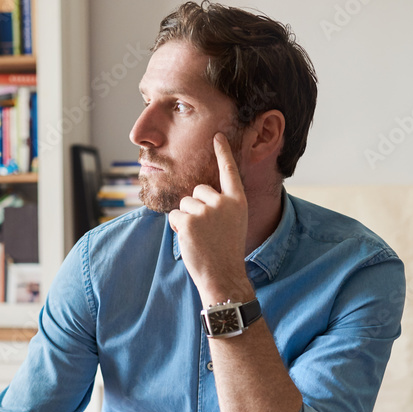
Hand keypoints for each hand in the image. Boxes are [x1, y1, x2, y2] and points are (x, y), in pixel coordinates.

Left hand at [168, 133, 252, 303]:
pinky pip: (174, 216)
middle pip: (198, 190)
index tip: (217, 135)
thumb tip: (198, 194)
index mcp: (237, 201)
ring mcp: (205, 211)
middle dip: (196, 206)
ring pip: (184, 203)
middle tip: (207, 230)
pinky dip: (177, 228)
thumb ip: (222, 205)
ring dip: (186, 218)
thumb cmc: (226, 252)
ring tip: (200, 237)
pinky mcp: (188, 221)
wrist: (223, 276)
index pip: (229, 171)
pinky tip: (190, 240)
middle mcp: (222, 202)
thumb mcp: (233, 222)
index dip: (223, 152)